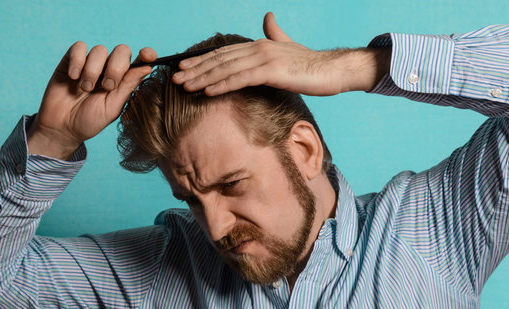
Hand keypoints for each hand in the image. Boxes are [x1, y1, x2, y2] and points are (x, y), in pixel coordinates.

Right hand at [28, 42, 156, 158]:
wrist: (62, 127)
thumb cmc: (90, 120)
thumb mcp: (112, 107)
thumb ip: (128, 86)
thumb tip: (147, 67)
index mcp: (124, 80)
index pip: (140, 61)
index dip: (147, 54)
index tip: (147, 55)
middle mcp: (109, 68)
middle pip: (122, 50)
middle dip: (116, 68)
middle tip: (107, 87)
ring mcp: (91, 63)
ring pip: (100, 50)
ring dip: (93, 70)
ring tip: (85, 89)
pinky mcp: (71, 60)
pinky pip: (79, 47)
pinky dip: (77, 62)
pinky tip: (73, 77)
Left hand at [172, 12, 389, 96]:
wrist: (332, 69)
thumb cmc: (310, 64)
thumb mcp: (288, 46)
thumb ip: (274, 33)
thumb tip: (267, 17)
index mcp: (258, 44)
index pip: (224, 53)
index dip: (202, 60)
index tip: (184, 67)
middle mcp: (257, 48)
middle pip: (219, 59)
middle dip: (196, 69)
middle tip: (175, 78)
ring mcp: (264, 58)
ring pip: (226, 68)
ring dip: (203, 78)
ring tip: (185, 86)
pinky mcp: (271, 71)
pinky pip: (241, 79)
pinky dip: (222, 84)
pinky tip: (208, 91)